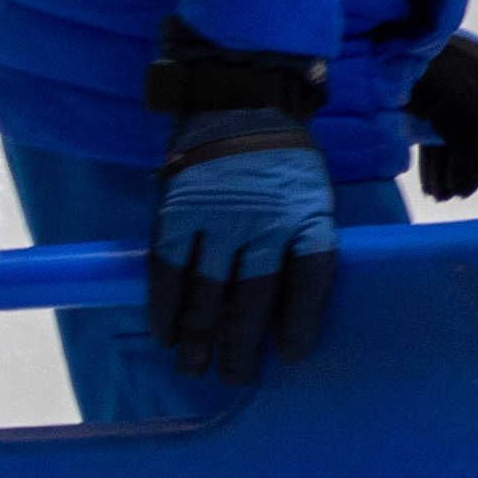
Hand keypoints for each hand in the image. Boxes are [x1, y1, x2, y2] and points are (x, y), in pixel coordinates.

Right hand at [151, 111, 339, 382]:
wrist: (240, 100)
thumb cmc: (284, 159)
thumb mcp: (313, 195)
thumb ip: (305, 245)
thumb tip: (289, 313)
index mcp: (308, 216)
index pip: (310, 281)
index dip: (301, 324)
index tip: (291, 355)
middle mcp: (265, 221)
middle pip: (254, 300)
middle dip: (242, 348)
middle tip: (235, 377)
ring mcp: (219, 217)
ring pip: (207, 294)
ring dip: (199, 338)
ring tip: (195, 367)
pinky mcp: (178, 211)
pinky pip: (168, 271)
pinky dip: (165, 308)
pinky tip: (166, 334)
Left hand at [408, 32, 477, 202]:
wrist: (370, 42)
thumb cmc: (422, 67)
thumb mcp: (456, 100)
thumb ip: (477, 139)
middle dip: (477, 166)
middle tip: (459, 192)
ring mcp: (457, 89)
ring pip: (465, 136)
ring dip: (456, 169)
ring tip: (439, 193)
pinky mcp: (430, 97)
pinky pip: (443, 133)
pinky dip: (440, 159)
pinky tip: (432, 182)